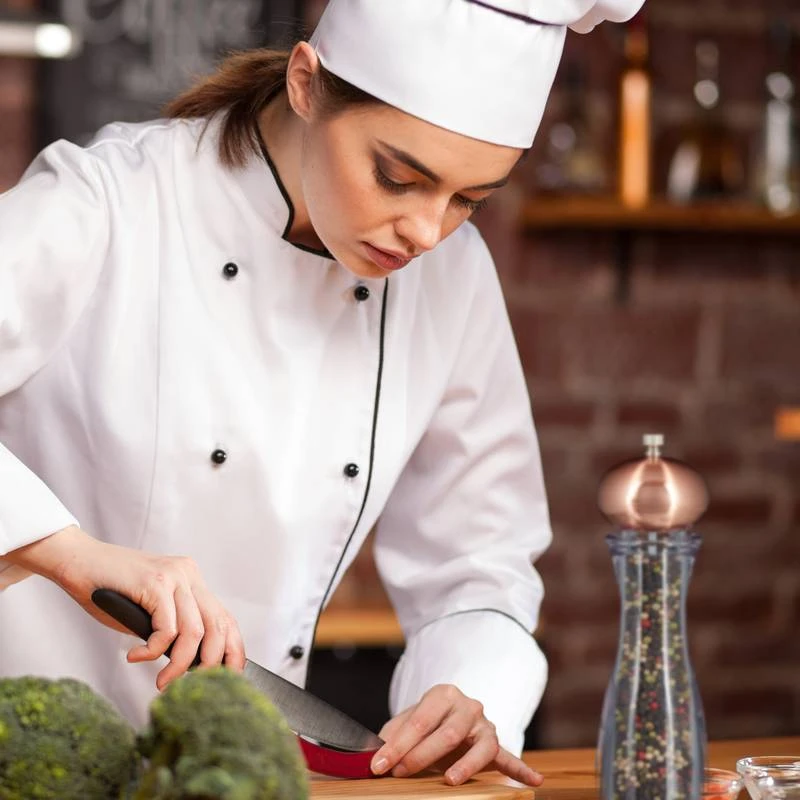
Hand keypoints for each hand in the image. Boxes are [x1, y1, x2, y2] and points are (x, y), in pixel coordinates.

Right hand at [5, 525, 245, 689]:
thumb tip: (193, 664)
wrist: (76, 560)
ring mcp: (174, 576)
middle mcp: (189, 575)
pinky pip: (167, 628)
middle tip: (191, 687)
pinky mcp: (155, 582)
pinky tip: (134, 656)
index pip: (225, 619)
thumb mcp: (149, 610)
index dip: (233, 651)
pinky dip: (152, 651)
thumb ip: (172, 627)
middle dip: (212, 664)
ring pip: (195, 631)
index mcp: (192, 581)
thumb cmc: (108, 591)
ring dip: (180, 665)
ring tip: (161, 681)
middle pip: (219, 626)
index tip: (228, 677)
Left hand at [370, 684, 542, 786]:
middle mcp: (468, 706)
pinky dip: (521, 770)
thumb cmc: (426, 722)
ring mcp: (484, 725)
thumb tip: (374, 753)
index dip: (398, 744)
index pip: (420, 720)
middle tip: (399, 772)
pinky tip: (535, 781)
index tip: (379, 764)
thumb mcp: (407, 721)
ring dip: (464, 766)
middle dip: (420, 755)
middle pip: (447, 733)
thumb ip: (393, 734)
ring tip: (449, 780)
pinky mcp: (496, 744)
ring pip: (480, 746)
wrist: (451, 715)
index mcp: (443, 694)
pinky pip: (509, 757)